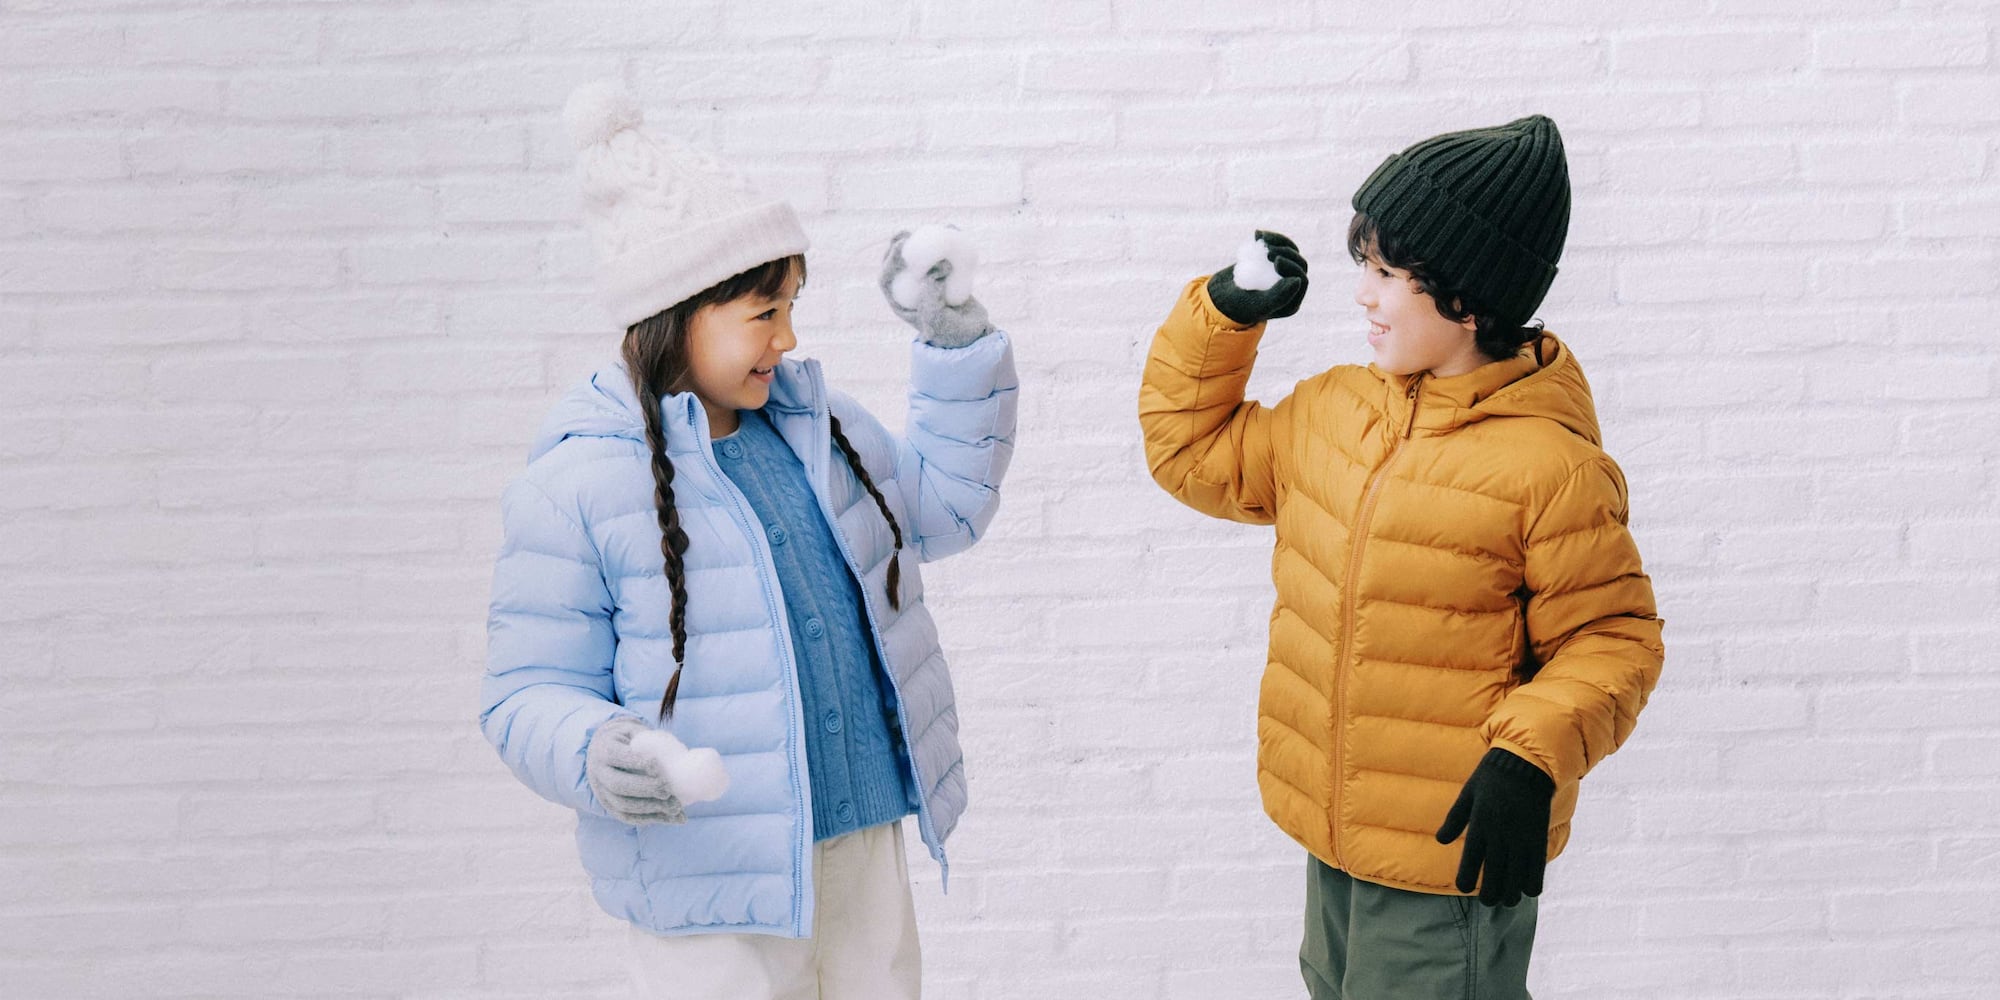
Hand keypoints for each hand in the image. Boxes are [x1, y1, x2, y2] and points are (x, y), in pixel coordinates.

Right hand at [584, 715, 686, 825]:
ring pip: (623, 805)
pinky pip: (629, 818)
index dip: (636, 762)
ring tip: (676, 806)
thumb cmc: (629, 740)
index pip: (617, 757)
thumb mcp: (635, 732)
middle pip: (619, 785)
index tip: (657, 765)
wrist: (603, 753)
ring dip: (651, 808)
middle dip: (646, 788)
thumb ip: (650, 739)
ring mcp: (602, 793)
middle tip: (668, 789)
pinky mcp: (611, 807)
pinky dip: (652, 819)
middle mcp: (598, 774)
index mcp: (604, 750)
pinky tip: (671, 817)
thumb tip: (680, 753)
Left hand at [879, 226, 993, 348]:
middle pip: (898, 263)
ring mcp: (926, 280)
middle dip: (899, 244)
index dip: (890, 259)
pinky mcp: (943, 274)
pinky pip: (940, 255)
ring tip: (932, 228)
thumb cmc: (950, 332)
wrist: (973, 335)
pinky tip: (954, 230)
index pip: (887, 277)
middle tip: (910, 234)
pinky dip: (945, 242)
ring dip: (922, 239)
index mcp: (900, 302)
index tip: (903, 245)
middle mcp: (910, 290)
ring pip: (918, 255)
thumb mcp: (937, 318)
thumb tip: (936, 268)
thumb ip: (932, 296)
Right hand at [1205, 230, 1307, 325]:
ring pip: (1290, 252)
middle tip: (1268, 251)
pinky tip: (1257, 234)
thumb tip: (1298, 280)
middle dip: (1285, 253)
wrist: (1218, 298)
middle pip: (1298, 264)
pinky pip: (1278, 246)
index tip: (1275, 260)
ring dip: (1278, 242)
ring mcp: (1281, 274)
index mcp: (1290, 303)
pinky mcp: (1271, 262)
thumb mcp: (1256, 303)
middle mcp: (1289, 288)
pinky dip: (1269, 239)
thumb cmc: (1236, 304)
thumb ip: (1278, 296)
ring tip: (1261, 238)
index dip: (1292, 267)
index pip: (1301, 280)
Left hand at [1434, 748, 1554, 906]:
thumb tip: (1440, 841)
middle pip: (1495, 875)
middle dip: (1491, 894)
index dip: (1466, 879)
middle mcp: (1500, 834)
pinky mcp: (1538, 836)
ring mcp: (1521, 837)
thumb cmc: (1491, 777)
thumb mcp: (1468, 794)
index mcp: (1480, 824)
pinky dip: (1532, 882)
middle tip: (1488, 902)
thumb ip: (1455, 819)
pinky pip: (1537, 867)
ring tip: (1507, 901)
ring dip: (1511, 893)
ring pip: (1516, 876)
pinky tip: (1528, 890)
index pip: (1471, 860)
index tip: (1464, 888)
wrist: (1525, 763)